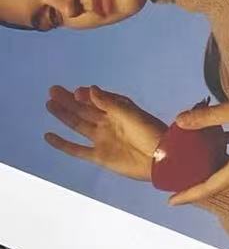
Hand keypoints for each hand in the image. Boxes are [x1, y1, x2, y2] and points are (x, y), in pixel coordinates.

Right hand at [45, 85, 169, 181]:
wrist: (160, 159)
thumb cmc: (151, 133)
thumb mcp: (130, 114)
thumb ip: (109, 103)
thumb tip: (89, 89)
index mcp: (119, 111)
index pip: (98, 99)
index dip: (86, 94)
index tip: (75, 90)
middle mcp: (109, 124)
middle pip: (84, 110)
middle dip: (69, 100)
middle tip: (53, 90)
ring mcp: (103, 140)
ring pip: (78, 125)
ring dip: (64, 115)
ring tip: (50, 104)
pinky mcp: (99, 156)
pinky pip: (76, 149)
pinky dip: (62, 144)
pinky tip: (49, 135)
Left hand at [167, 82, 228, 206]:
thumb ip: (207, 118)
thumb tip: (179, 121)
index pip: (213, 186)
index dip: (190, 194)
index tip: (171, 200)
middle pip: (224, 186)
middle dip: (201, 186)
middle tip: (180, 185)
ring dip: (216, 173)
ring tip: (196, 167)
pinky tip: (220, 147)